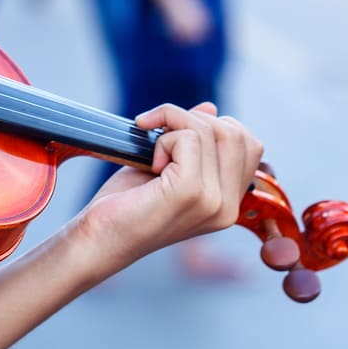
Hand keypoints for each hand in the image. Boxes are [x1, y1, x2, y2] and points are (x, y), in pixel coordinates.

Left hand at [75, 102, 262, 277]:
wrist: (98, 240)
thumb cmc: (124, 206)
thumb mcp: (164, 166)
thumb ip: (193, 140)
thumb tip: (210, 109)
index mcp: (228, 203)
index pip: (249, 145)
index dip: (214, 126)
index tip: (176, 135)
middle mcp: (227, 207)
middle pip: (234, 132)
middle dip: (191, 120)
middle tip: (157, 138)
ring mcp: (213, 202)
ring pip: (210, 130)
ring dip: (173, 128)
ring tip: (152, 156)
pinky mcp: (190, 192)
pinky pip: (187, 139)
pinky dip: (163, 140)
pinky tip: (148, 162)